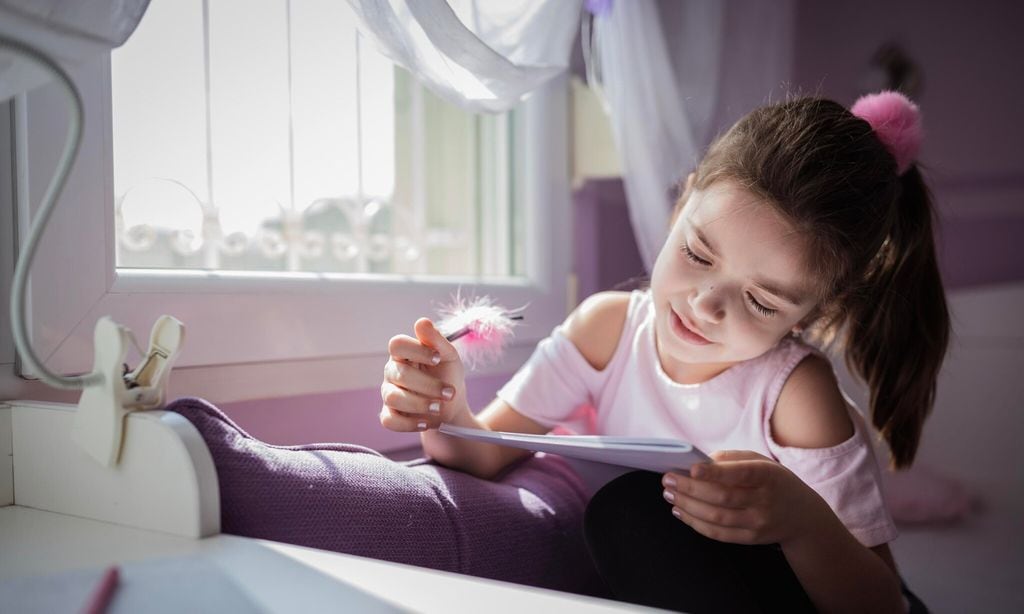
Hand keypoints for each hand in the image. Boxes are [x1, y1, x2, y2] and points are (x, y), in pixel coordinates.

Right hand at [380, 318, 467, 431]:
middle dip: (428, 385)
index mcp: (404, 353)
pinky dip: (410, 424)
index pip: (397, 345)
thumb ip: (436, 340)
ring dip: (420, 404)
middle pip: (399, 374)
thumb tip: (422, 322)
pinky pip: (390, 421)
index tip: (438, 358)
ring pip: (394, 397)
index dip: (416, 350)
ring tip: (439, 407)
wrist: (451, 405)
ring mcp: (389, 393)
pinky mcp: (390, 415)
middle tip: (449, 393)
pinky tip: (427, 422)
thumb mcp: (449, 356)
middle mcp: (392, 371)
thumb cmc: (447, 375)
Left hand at [661, 450, 831, 545]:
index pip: (740, 474)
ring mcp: (757, 522)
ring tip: (669, 494)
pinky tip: (680, 511)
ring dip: (687, 506)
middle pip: (721, 497)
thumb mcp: (761, 461)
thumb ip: (732, 459)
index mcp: (768, 475)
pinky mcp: (750, 538)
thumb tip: (701, 462)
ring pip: (716, 517)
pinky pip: (717, 533)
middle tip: (668, 480)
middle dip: (689, 489)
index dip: (714, 473)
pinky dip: (695, 523)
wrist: (802, 516)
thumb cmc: (774, 482)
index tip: (691, 469)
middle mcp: (764, 501)